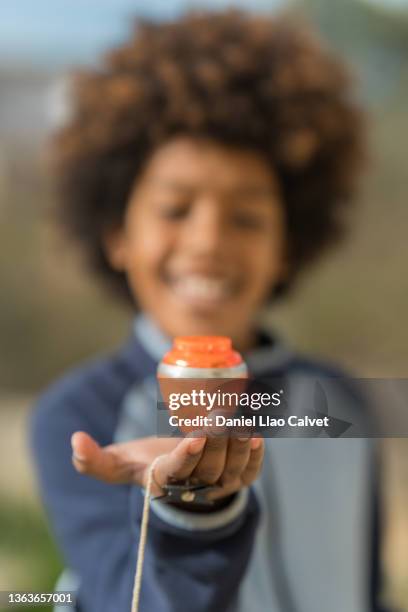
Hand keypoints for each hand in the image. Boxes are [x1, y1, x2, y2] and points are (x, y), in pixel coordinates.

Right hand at [71, 431, 263, 500]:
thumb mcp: (117, 463)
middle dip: (215, 441)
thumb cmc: (143, 464)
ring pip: (231, 469)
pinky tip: (256, 437)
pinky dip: (255, 457)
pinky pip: (249, 473)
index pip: (176, 471)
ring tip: (238, 422)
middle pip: (208, 467)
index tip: (194, 435)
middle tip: (220, 414)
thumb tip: (75, 441)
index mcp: (163, 482)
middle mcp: (193, 487)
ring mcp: (216, 485)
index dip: (185, 456)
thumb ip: (94, 460)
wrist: (174, 475)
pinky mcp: (235, 479)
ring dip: (237, 445)